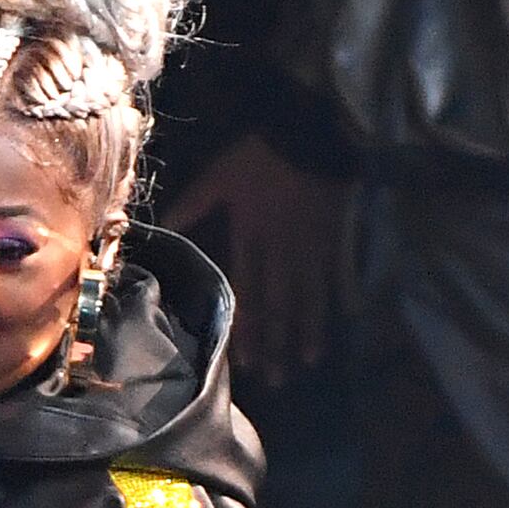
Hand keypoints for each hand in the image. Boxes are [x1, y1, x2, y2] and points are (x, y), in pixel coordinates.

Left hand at [165, 136, 345, 380]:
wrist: (305, 130)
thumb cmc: (259, 153)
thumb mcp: (218, 175)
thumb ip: (193, 204)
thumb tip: (164, 227)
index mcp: (251, 237)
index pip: (247, 293)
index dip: (247, 329)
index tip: (246, 360)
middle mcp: (282, 251)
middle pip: (278, 305)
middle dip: (276, 343)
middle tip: (276, 377)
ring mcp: (312, 246)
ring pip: (309, 296)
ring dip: (308, 330)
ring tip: (307, 360)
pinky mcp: (335, 235)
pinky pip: (338, 272)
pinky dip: (341, 294)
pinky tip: (344, 318)